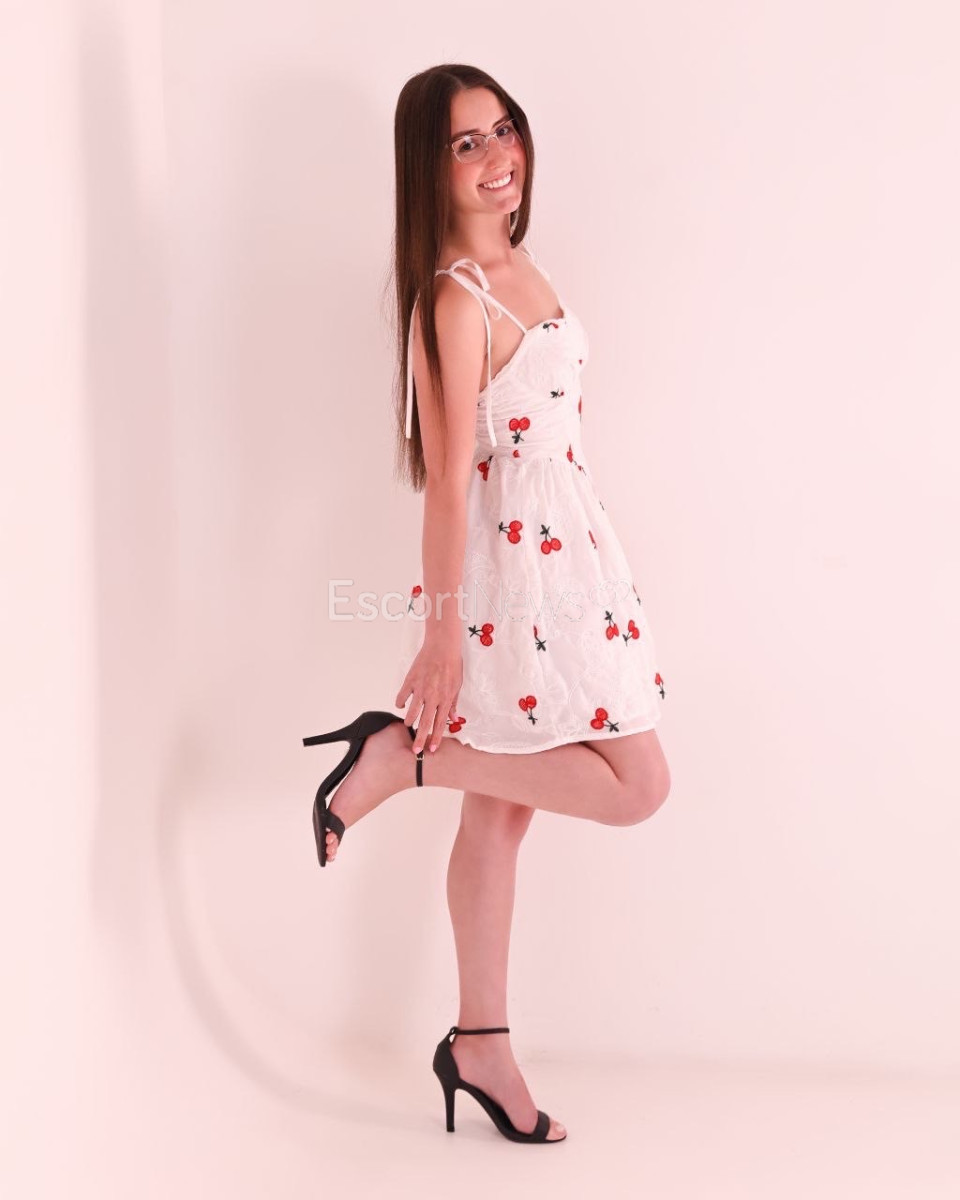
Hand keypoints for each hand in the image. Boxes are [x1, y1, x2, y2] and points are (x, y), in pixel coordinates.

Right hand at [395, 640, 462, 755]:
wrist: (442, 645)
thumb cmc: (452, 664)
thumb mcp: (457, 685)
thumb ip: (453, 703)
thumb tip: (454, 718)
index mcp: (445, 698)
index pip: (439, 723)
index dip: (435, 737)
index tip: (431, 748)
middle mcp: (432, 696)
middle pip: (424, 722)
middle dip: (420, 738)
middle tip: (416, 750)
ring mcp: (420, 689)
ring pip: (411, 711)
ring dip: (409, 721)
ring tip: (408, 725)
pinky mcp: (410, 681)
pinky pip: (402, 696)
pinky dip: (400, 702)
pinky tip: (402, 705)